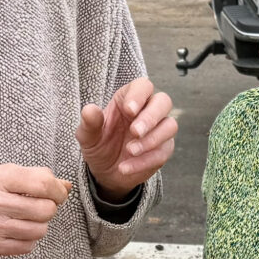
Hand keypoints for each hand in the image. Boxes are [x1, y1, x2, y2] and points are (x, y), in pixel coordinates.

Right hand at [0, 165, 71, 255]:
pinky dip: (29, 239)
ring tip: (29, 218)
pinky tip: (19, 230)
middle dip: (50, 208)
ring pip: (40, 230)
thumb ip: (36, 177)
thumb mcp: (3, 173)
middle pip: (46, 210)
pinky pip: (28, 246)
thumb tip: (66, 186)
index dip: (58, 190)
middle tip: (41, 205)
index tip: (58, 193)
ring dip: (40, 224)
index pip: (43, 184)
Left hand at [76, 78, 176, 199]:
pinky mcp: (163, 149)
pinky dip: (145, 161)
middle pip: (164, 101)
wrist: (105, 172)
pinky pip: (163, 151)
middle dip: (150, 117)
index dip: (139, 95)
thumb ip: (90, 122)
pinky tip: (126, 168)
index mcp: (129, 98)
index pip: (143, 86)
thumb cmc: (99, 145)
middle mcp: (148, 110)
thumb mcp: (88, 136)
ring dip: (151, 139)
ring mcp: (159, 129)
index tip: (129, 110)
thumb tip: (90, 110)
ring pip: (170, 125)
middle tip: (135, 132)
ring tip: (130, 151)